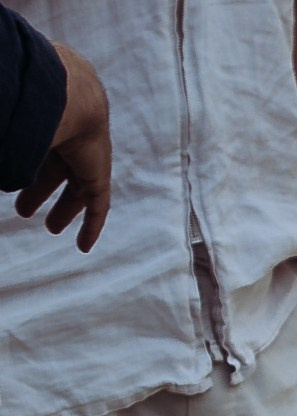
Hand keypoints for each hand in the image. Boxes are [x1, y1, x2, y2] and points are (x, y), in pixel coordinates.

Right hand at [16, 42, 110, 250]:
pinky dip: (91, 227)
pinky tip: (84, 247)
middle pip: (52, 171)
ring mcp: (85, 159)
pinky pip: (98, 208)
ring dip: (63, 210)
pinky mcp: (99, 177)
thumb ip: (2, 157)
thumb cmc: (25, 107)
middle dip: (38, 191)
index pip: (32, 152)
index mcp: (42, 125)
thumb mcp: (8, 137)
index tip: (5, 184)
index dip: (20, 169)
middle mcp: (64, 140)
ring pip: (76, 191)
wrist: (68, 100)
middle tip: (23, 211)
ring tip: (51, 228)